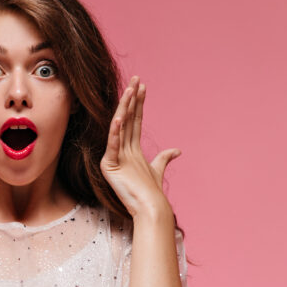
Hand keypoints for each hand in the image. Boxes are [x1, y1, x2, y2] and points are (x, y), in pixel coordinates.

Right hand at [100, 76, 179, 217]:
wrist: (149, 207)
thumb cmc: (151, 190)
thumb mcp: (158, 169)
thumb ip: (164, 157)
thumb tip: (177, 150)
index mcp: (130, 150)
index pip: (134, 120)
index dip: (138, 103)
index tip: (142, 86)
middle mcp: (120, 150)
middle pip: (127, 119)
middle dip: (131, 99)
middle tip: (135, 79)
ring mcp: (113, 158)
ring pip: (120, 128)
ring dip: (124, 109)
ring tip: (129, 91)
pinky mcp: (109, 167)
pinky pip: (112, 146)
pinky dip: (115, 133)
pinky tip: (119, 119)